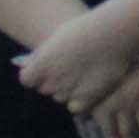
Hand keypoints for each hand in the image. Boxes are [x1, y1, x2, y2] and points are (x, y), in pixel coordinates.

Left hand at [17, 6, 138, 111]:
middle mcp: (51, 81)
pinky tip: (88, 87)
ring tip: (83, 75)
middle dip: (53, 81)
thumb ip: (40, 56)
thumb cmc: (84, 29)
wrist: (112, 34)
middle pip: (45, 88)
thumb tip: (27, 67)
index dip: (35, 74)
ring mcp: (68, 92)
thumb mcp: (55, 38)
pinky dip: (79, 101)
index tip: (45, 68)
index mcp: (40, 65)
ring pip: (60, 97)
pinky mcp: (86, 99)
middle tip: (69, 68)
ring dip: (67, 90)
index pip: (26, 80)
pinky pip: (75, 107)